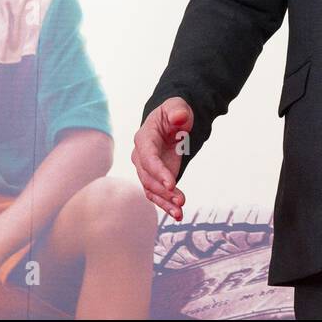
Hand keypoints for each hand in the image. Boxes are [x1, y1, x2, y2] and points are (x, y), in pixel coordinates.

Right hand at [132, 97, 191, 219]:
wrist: (172, 122)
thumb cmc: (174, 113)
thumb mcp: (177, 106)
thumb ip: (178, 111)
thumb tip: (180, 118)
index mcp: (144, 138)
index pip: (148, 157)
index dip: (158, 171)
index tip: (171, 183)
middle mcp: (140, 156)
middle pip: (148, 177)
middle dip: (163, 191)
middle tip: (181, 201)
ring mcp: (146, 169)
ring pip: (151, 189)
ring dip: (164, 202)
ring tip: (179, 213)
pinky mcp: (155, 178)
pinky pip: (156, 194)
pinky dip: (166, 205)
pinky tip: (177, 215)